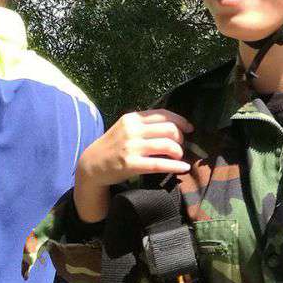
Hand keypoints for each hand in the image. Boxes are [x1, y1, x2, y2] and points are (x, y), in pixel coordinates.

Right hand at [74, 110, 193, 221]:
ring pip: (166, 145)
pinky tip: (183, 168)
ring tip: (179, 157)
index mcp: (132, 118)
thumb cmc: (113, 146)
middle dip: (180, 138)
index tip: (190, 128)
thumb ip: (145, 124)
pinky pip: (159, 164)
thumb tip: (174, 126)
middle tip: (181, 147)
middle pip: (169, 129)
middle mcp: (132, 130)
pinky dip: (175, 166)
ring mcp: (131, 147)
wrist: (92, 165)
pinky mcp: (131, 164)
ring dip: (179, 152)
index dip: (181, 121)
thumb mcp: (125, 129)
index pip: (163, 114)